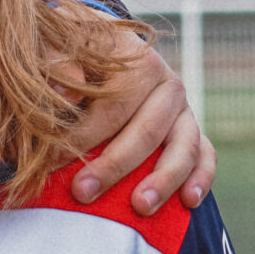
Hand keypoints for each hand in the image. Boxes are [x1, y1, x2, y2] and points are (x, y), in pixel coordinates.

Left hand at [57, 11, 215, 213]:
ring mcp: (183, 108)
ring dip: (163, 180)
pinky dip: (201, 178)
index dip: (81, 136)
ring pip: (183, 147)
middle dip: (113, 166)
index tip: (49, 161)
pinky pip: (205, 154)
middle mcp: (167, 83)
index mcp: (137, 60)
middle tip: (82, 193)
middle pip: (147, 130)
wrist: (97, 49)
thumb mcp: (55, 46)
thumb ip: (56, 61)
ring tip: (140, 207)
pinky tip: (188, 202)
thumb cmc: (69, 54)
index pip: (113, 105)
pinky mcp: (191, 129)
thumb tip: (65, 90)